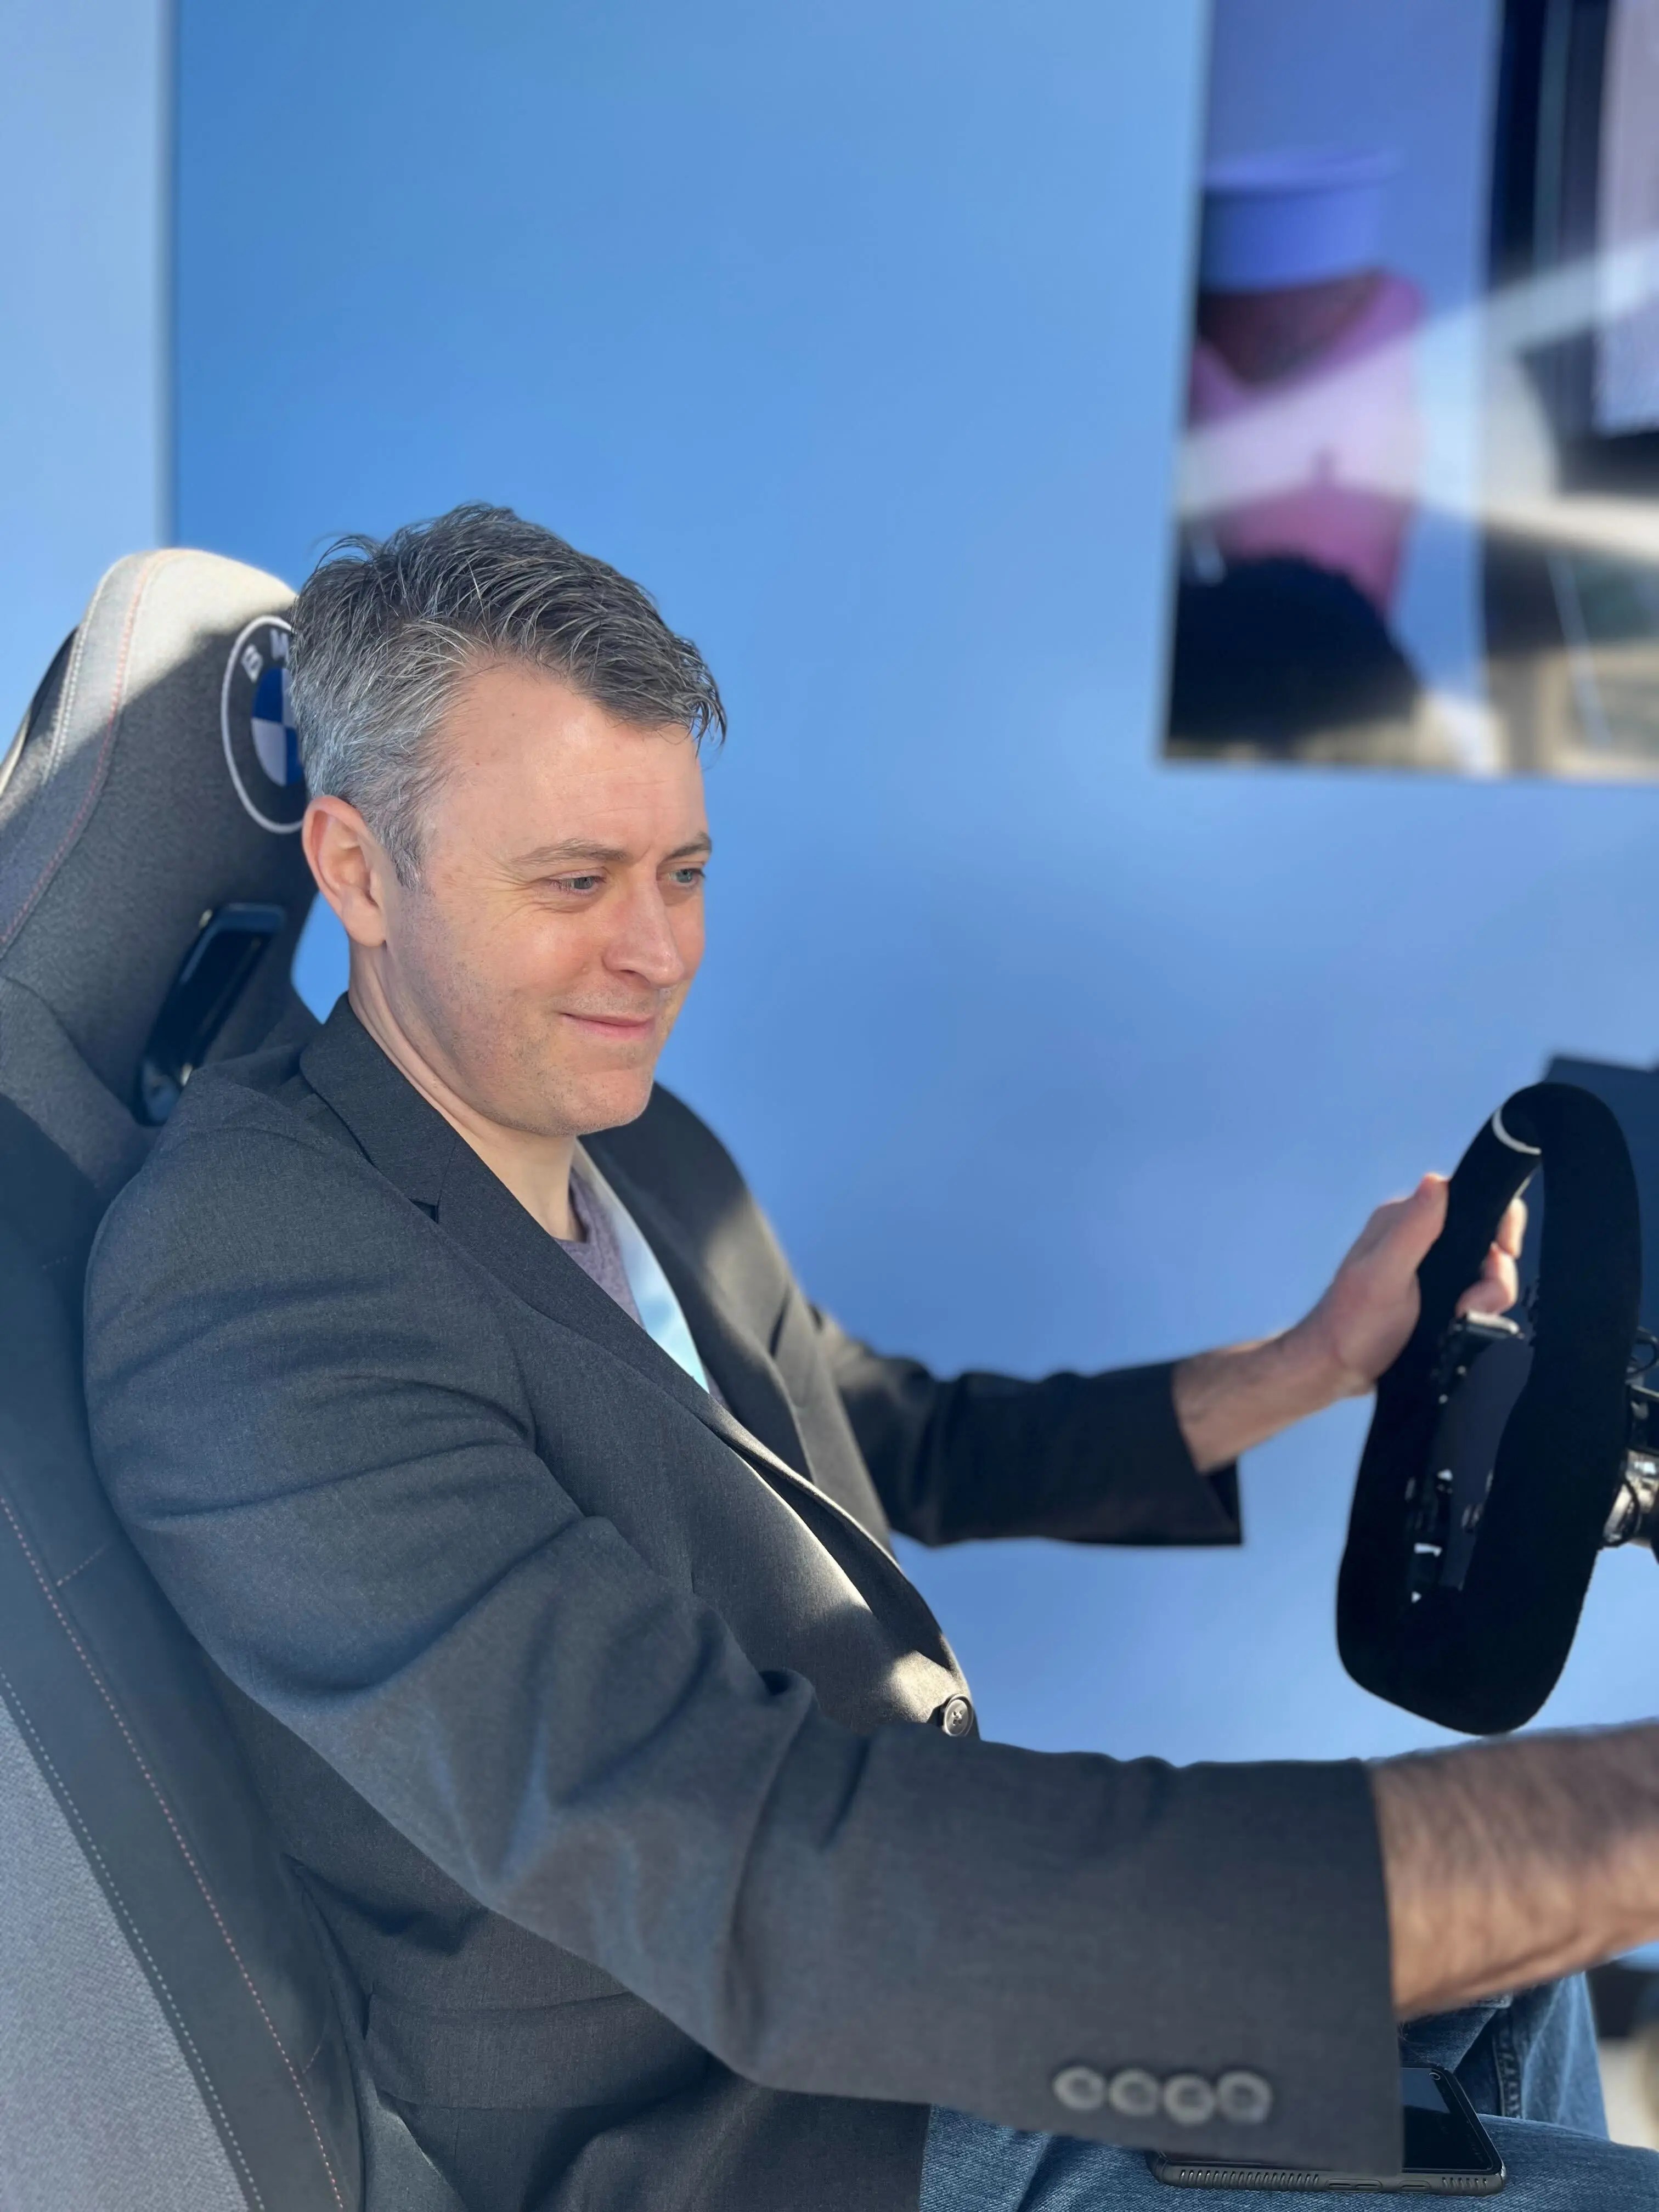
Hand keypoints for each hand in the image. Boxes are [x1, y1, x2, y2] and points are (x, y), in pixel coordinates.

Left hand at [1289, 1175, 1525, 1400]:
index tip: (1503, 1252)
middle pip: (1486, 1238)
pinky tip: (1459, 1323)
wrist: (1339, 1369)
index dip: (1497, 1221)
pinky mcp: (1438, 1292)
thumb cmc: (1352, 1324)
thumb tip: (1436, 1182)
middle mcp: (1419, 1235)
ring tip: (1458, 1318)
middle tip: (1467, 1305)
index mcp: (1403, 1219)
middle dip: (1491, 1275)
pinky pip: (1478, 1292)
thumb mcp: (1383, 1277)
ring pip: (1488, 1270)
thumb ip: (1411, 1230)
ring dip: (1485, 1298)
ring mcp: (1430, 1265)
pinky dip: (1478, 1309)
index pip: (1468, 1197)